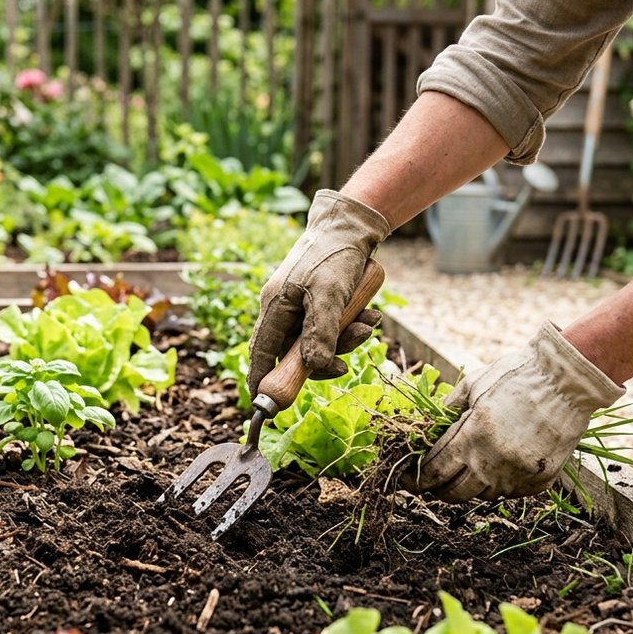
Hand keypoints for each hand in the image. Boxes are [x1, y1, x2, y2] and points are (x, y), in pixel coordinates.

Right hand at [247, 191, 391, 394]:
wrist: (354, 225)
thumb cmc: (335, 255)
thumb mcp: (329, 296)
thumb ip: (320, 333)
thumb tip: (314, 367)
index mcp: (274, 306)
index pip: (261, 353)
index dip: (262, 381)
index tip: (265, 408)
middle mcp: (283, 309)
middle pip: (296, 353)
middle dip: (325, 359)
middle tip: (346, 364)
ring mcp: (301, 306)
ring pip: (320, 341)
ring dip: (346, 339)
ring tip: (369, 324)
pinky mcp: (320, 302)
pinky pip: (334, 327)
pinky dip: (353, 325)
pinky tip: (371, 314)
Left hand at [403, 321, 624, 501]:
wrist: (568, 381)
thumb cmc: (516, 375)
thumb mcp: (472, 385)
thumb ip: (445, 411)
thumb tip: (422, 430)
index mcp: (472, 436)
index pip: (434, 471)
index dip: (415, 479)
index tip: (406, 480)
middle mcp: (493, 463)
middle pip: (454, 493)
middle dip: (437, 488)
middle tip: (432, 480)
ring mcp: (518, 476)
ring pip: (482, 495)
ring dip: (470, 484)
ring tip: (469, 466)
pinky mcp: (540, 482)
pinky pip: (510, 492)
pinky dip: (499, 482)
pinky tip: (499, 463)